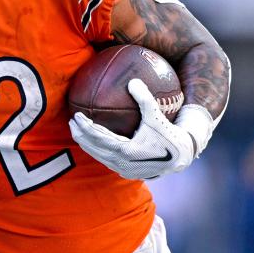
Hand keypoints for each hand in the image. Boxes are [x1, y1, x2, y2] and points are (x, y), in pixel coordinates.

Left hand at [69, 79, 199, 179]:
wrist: (182, 157)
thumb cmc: (169, 134)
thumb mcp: (157, 115)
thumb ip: (144, 98)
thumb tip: (133, 80)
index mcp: (127, 151)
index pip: (98, 138)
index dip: (85, 127)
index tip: (76, 116)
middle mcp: (122, 163)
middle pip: (93, 148)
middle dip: (80, 135)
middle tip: (71, 121)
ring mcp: (123, 169)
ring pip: (98, 155)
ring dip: (86, 143)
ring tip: (77, 130)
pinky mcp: (126, 172)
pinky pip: (105, 159)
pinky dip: (96, 149)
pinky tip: (92, 139)